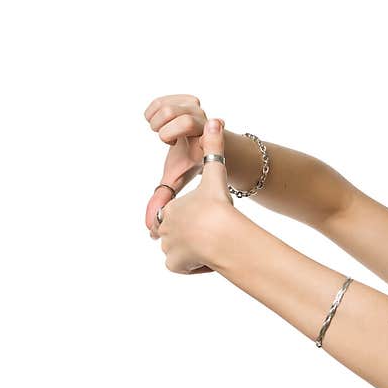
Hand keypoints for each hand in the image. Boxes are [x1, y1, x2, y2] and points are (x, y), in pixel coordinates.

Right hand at [143, 94, 209, 236]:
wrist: (202, 144)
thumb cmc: (188, 163)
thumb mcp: (177, 179)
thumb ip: (163, 198)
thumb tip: (148, 226)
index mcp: (203, 140)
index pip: (191, 126)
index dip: (184, 127)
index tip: (196, 128)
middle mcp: (202, 121)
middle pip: (175, 114)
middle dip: (163, 130)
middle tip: (170, 143)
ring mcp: (197, 108)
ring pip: (167, 106)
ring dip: (157, 122)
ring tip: (166, 135)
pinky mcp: (188, 99)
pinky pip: (162, 99)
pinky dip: (154, 111)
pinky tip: (161, 123)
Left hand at [157, 118, 234, 274]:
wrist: (221, 235)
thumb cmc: (219, 206)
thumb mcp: (216, 176)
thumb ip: (215, 149)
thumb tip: (215, 120)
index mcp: (171, 208)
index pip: (182, 216)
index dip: (198, 219)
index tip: (211, 220)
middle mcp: (165, 227)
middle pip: (182, 236)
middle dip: (196, 238)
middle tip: (213, 235)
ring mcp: (168, 247)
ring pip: (182, 253)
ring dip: (196, 253)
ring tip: (212, 248)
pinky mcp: (173, 264)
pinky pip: (183, 267)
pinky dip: (195, 266)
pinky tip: (208, 260)